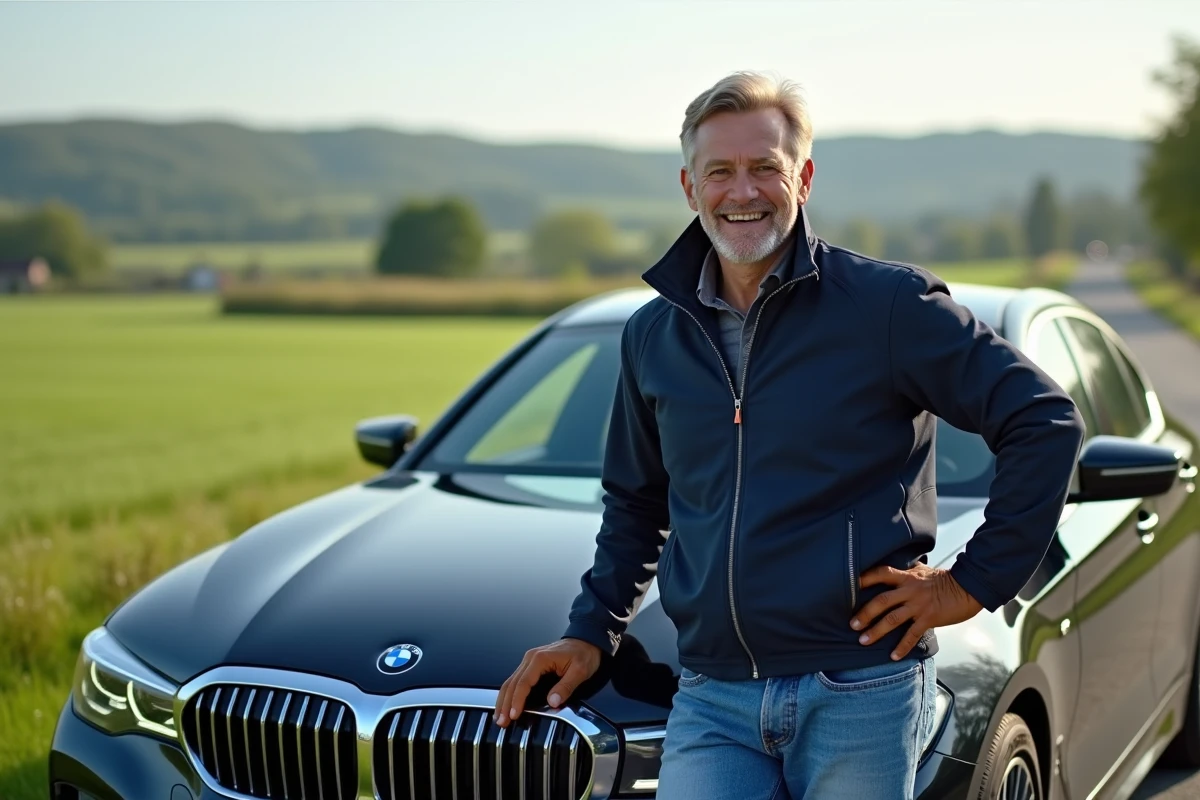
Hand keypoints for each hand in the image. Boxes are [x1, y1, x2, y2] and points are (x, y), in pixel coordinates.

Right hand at [495, 638, 601, 727]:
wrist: (586, 640)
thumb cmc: (583, 654)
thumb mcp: (580, 671)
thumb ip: (566, 686)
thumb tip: (553, 702)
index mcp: (540, 659)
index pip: (523, 683)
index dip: (517, 701)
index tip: (513, 715)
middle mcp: (530, 658)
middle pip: (512, 683)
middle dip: (505, 704)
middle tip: (501, 722)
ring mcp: (529, 661)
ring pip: (510, 682)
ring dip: (504, 700)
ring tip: (500, 718)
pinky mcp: (530, 665)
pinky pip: (516, 680)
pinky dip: (509, 694)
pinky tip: (506, 705)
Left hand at [849, 564, 982, 660]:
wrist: (968, 588)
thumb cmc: (944, 579)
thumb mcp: (923, 571)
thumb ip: (907, 572)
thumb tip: (897, 569)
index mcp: (906, 577)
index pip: (881, 573)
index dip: (864, 578)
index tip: (848, 585)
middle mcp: (909, 590)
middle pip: (881, 600)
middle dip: (865, 613)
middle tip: (852, 624)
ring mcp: (918, 605)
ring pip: (892, 619)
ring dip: (876, 631)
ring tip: (864, 641)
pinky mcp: (929, 618)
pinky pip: (912, 635)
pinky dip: (902, 647)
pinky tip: (893, 656)